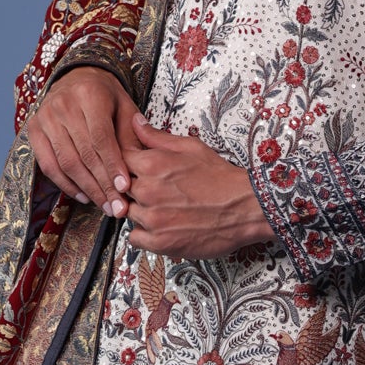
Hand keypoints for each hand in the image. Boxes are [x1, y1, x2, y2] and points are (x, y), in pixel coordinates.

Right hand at [27, 68, 136, 214]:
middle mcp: (63, 105)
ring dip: (86, 188)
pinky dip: (65, 184)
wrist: (76, 78)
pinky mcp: (34, 131)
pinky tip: (83, 195)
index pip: (101, 137)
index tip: (124, 188)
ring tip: (104, 205)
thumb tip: (138, 167)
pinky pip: (48, 165)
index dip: (112, 165)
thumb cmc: (105, 96)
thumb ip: (131, 134)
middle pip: (83, 154)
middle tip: (117, 206)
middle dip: (102, 184)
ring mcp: (45, 118)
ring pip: (66, 163)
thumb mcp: (125, 106)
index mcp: (89, 95)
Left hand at [123, 116, 275, 259]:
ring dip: (138, 211)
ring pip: (127, 213)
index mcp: (152, 164)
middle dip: (133, 188)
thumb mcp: (190, 147)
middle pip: (121, 189)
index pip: (119, 160)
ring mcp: (153, 218)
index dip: (127, 165)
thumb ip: (157, 137)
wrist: (245, 207)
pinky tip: (159, 226)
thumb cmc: (221, 177)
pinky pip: (134, 238)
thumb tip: (135, 122)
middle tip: (153, 191)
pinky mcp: (160, 242)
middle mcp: (148, 191)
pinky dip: (143, 234)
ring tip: (160, 208)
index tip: (136, 169)